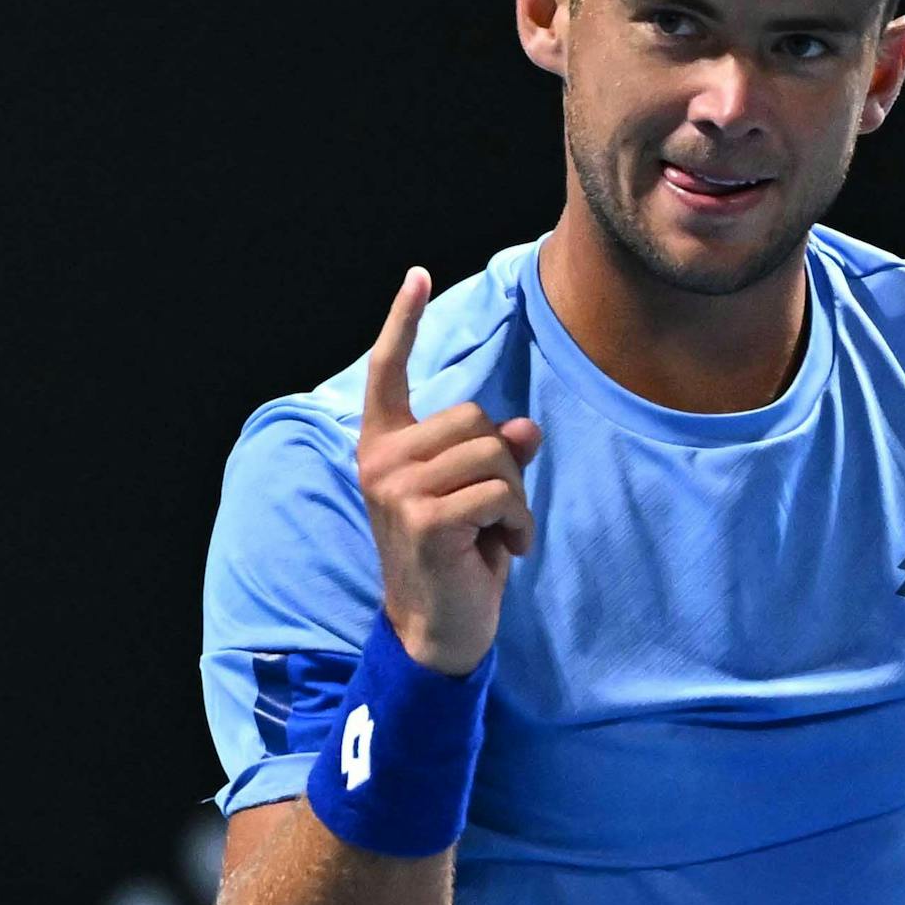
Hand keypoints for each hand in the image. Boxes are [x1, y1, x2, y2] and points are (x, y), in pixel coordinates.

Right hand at [356, 267, 543, 675]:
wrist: (437, 630)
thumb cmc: (459, 558)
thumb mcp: (479, 495)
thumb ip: (494, 455)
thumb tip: (524, 430)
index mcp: (384, 446)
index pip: (388, 372)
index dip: (401, 322)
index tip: (415, 274)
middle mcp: (380, 461)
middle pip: (474, 417)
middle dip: (503, 463)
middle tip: (493, 513)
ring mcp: (397, 490)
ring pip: (492, 453)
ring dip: (515, 498)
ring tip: (497, 534)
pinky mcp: (425, 520)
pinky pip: (500, 492)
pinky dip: (518, 523)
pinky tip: (503, 550)